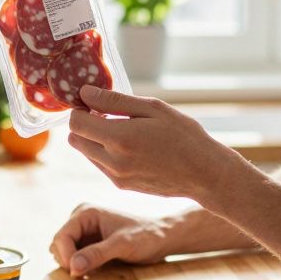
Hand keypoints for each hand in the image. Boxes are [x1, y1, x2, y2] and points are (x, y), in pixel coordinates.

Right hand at [49, 203, 172, 276]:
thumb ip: (97, 254)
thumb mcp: (122, 245)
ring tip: (90, 273)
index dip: (65, 256)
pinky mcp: (90, 243)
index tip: (76, 273)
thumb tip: (73, 267)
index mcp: (86, 213)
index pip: (61, 236)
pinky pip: (74, 256)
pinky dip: (79, 266)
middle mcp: (82, 220)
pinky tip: (92, 272)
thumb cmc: (146, 237)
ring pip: (64, 252)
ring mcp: (85, 232)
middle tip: (84, 275)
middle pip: (59, 244)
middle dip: (68, 261)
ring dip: (72, 265)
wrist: (162, 238)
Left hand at [67, 85, 255, 202]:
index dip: (81, 108)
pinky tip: (131, 146)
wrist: (205, 173)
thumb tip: (84, 93)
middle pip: (75, 139)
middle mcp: (113, 161)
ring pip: (86, 153)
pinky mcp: (122, 186)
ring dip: (95, 139)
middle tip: (107, 114)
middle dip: (84, 124)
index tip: (95, 102)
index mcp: (119, 138)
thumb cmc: (183, 135)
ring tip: (123, 130)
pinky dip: (106, 153)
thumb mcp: (152, 108)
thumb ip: (114, 101)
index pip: (75, 122)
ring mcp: (116, 177)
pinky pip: (101, 165)